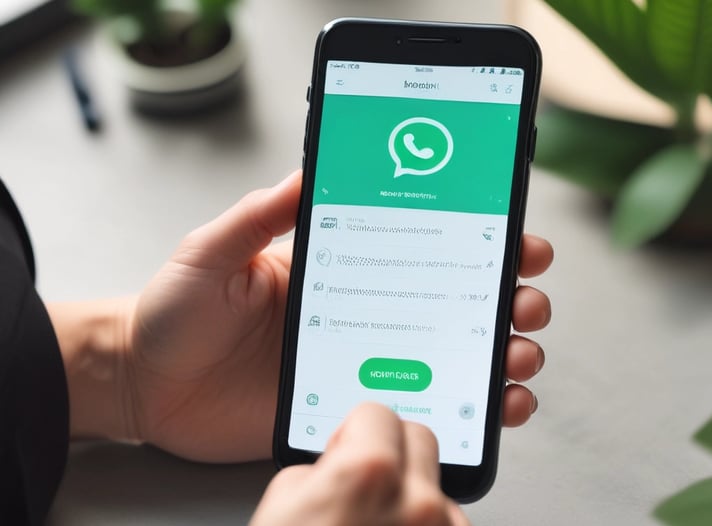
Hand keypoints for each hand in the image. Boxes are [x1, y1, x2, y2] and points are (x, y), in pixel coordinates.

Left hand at [120, 170, 551, 461]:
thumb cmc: (175, 313)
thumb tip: (308, 168)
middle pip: (455, 301)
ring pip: (454, 354)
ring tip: (521, 353)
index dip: (476, 239)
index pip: (420, 246)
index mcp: (341, 267)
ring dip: (503, 351)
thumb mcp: (212, 250)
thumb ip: (259, 215)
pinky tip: (498, 404)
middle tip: (526, 297)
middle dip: (508, 295)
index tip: (515, 234)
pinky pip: (425, 405)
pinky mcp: (353, 406)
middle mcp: (365, 311)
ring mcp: (364, 362)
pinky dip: (472, 404)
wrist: (147, 386)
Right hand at [250, 403, 469, 525]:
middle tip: (365, 482)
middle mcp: (418, 504)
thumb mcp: (284, 504)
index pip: (379, 413)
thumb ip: (325, 467)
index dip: (354, 431)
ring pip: (440, 489)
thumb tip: (343, 460)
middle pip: (422, 439)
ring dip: (413, 499)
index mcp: (369, 475)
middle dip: (392, 451)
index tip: (346, 449)